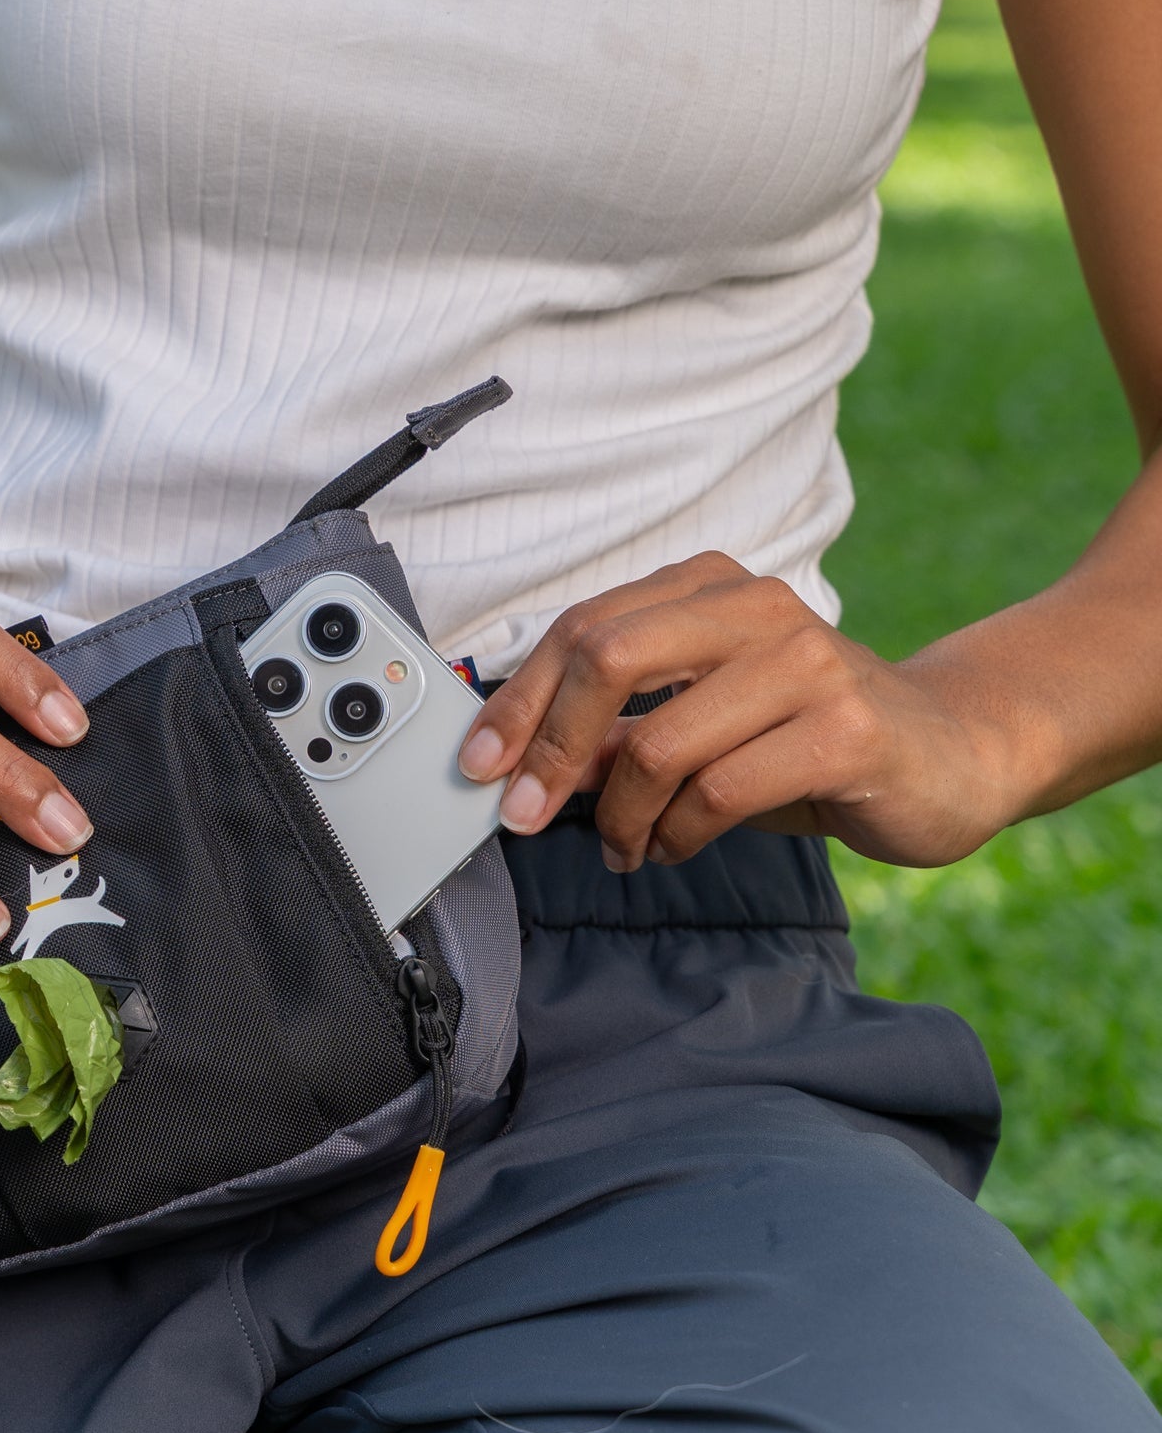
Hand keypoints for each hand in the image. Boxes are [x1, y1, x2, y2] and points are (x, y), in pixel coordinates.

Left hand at [455, 554, 1030, 872]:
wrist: (955, 752)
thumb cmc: (808, 737)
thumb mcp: (699, 724)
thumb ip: (618, 729)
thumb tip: (524, 762)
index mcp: (707, 586)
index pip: (582, 628)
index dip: (518, 700)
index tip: (478, 763)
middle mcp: (756, 606)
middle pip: (606, 658)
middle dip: (549, 746)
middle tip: (526, 812)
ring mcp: (808, 660)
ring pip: (660, 740)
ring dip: (622, 814)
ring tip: (626, 847)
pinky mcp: (849, 726)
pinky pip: (721, 789)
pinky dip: (680, 832)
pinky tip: (677, 846)